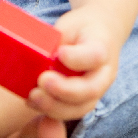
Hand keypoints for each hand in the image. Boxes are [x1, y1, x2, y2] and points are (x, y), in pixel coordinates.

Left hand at [27, 7, 118, 121]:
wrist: (100, 34)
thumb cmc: (81, 29)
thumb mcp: (71, 25)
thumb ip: (57, 42)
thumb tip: (38, 59)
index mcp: (102, 47)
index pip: (95, 56)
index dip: (76, 58)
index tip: (60, 53)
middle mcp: (104, 73)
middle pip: (90, 90)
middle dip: (63, 91)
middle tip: (41, 82)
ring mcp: (97, 89)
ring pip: (81, 107)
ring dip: (54, 106)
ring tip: (33, 97)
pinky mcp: (85, 100)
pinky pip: (71, 111)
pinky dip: (51, 111)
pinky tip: (33, 102)